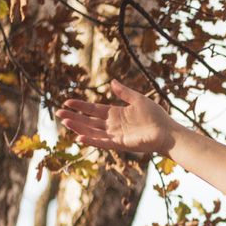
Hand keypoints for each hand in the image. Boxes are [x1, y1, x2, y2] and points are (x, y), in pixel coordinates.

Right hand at [56, 79, 176, 155]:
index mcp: (116, 114)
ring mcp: (115, 135)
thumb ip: (124, 92)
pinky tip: (79, 137)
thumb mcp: (138, 100)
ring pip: (92, 132)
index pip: (93, 110)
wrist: (167, 131)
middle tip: (58, 113)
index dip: (80, 106)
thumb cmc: (156, 116)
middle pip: (89, 121)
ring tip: (64, 122)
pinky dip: (91, 140)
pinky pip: (102, 143)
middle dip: (73, 117)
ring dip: (78, 128)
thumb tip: (112, 81)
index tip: (66, 102)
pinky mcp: (120, 144)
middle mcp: (113, 125)